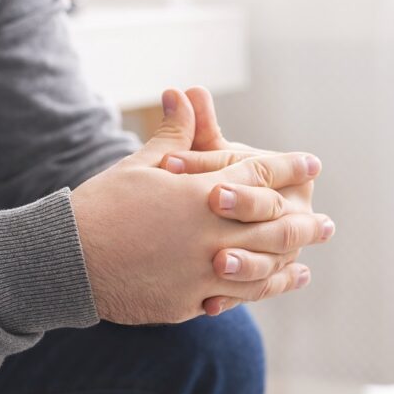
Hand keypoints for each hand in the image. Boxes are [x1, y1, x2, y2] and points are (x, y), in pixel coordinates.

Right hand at [71, 89, 333, 323]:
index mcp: (202, 192)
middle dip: (304, 223)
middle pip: (274, 226)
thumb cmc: (102, 205)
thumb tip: (185, 93)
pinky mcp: (190, 300)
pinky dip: (262, 290)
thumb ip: (175, 135)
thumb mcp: (140, 165)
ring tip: (308, 260)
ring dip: (290, 261)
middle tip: (328, 225)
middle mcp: (211, 233)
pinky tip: (272, 286)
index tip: (312, 163)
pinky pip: (237, 296)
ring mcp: (203, 271)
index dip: (289, 167)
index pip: (258, 173)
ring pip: (263, 267)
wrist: (66, 260)